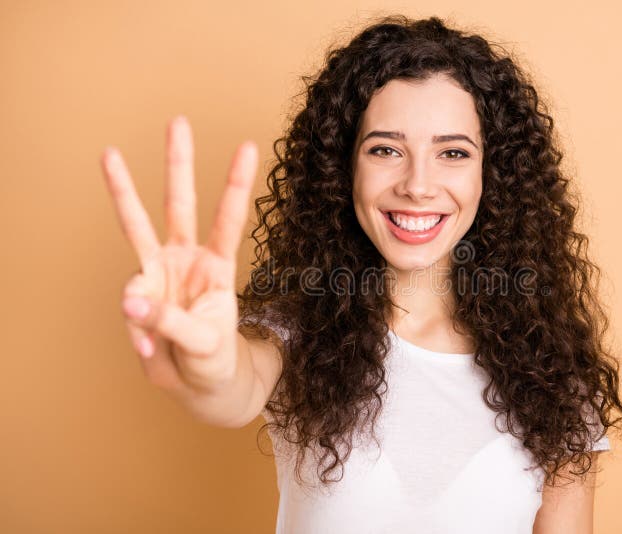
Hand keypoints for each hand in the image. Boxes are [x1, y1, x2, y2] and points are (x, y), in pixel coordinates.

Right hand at [101, 116, 257, 395]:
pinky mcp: (140, 293)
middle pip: (181, 204)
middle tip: (178, 122)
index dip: (236, 184)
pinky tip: (149, 349)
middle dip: (179, 164)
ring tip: (110, 154)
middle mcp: (187, 259)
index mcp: (217, 266)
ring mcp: (160, 272)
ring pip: (137, 225)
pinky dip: (137, 328)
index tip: (248, 147)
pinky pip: (129, 303)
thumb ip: (170, 322)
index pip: (229, 219)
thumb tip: (132, 301)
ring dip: (124, 190)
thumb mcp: (204, 343)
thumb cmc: (214, 359)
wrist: (198, 384)